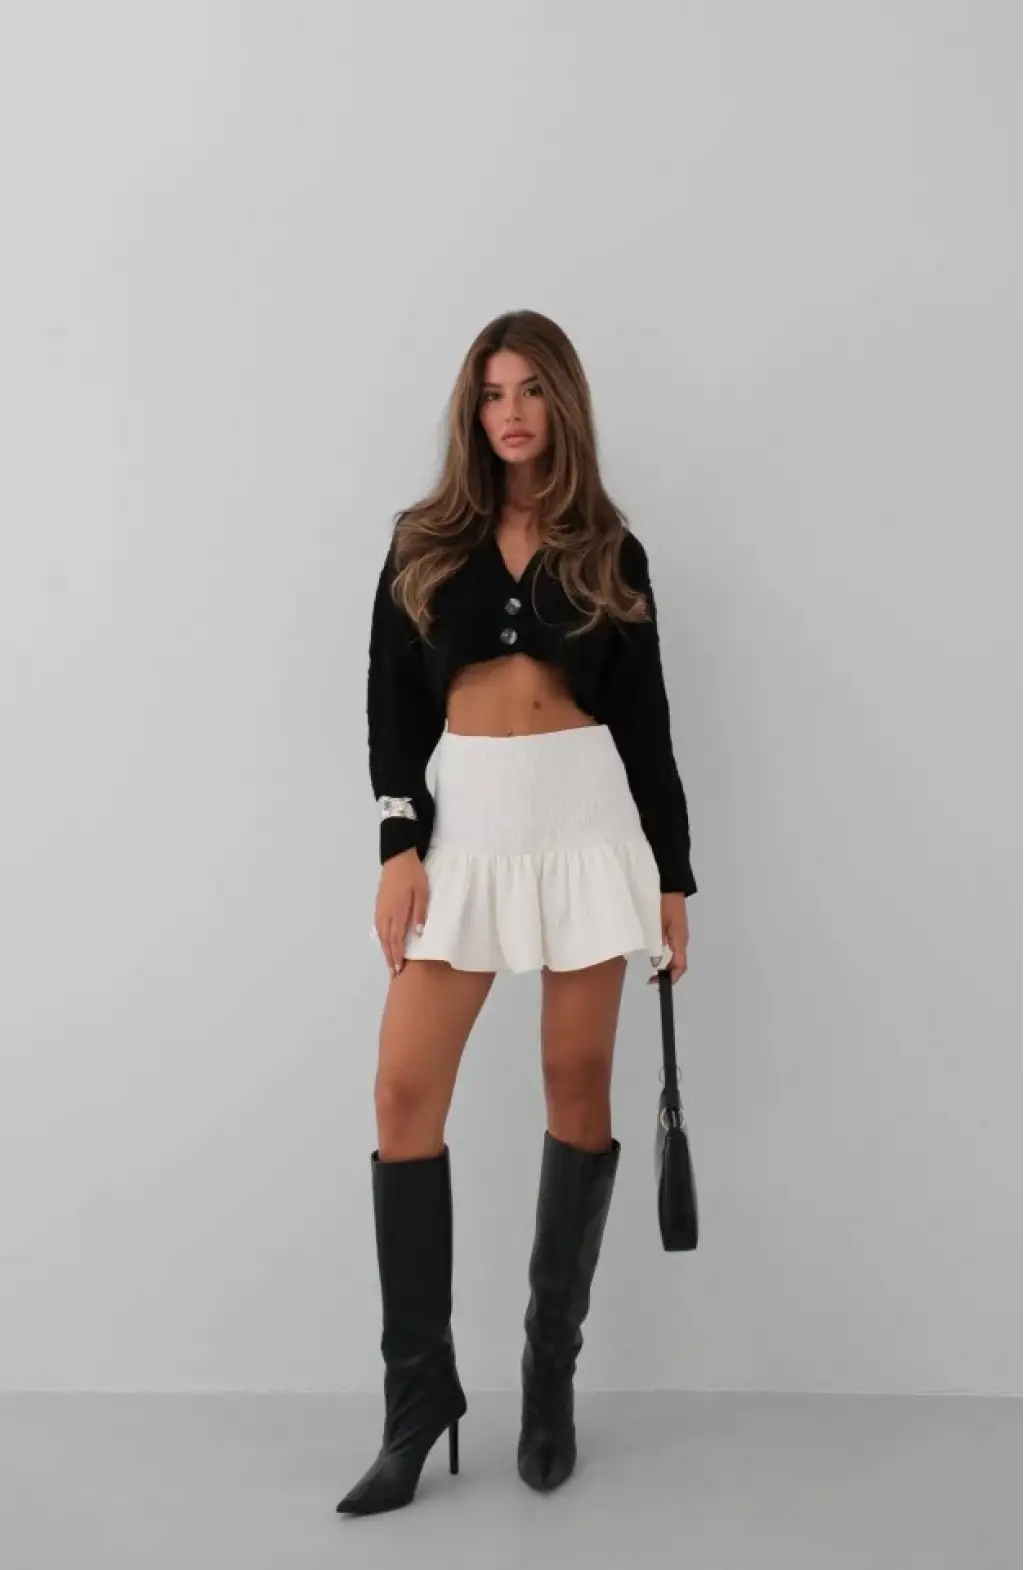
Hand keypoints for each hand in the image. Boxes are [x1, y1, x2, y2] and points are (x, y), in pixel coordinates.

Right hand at [374, 849, 428, 976]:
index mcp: (396, 913)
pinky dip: (382, 940)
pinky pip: (379, 928)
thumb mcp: (422, 893)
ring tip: (390, 963)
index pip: (395, 941)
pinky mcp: (379, 906)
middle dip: (389, 958)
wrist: (397, 858)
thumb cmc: (413, 875)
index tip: (399, 971)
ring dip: (385, 950)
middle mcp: (385, 914)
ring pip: (381, 936)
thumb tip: (418, 935)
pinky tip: (386, 944)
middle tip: (394, 974)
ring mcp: (380, 910)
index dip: (397, 957)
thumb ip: (420, 914)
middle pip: (386, 942)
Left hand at [648, 892, 688, 984]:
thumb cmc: (662, 901)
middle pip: (679, 963)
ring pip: (675, 955)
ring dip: (665, 965)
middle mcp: (682, 938)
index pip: (681, 965)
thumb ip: (657, 942)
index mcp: (680, 938)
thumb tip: (656, 962)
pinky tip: (653, 954)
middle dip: (667, 974)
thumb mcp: (657, 922)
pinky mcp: (674, 928)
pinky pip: (671, 946)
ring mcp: (679, 933)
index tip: (656, 982)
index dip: (671, 978)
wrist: (668, 882)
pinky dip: (664, 955)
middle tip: (651, 979)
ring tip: (651, 971)